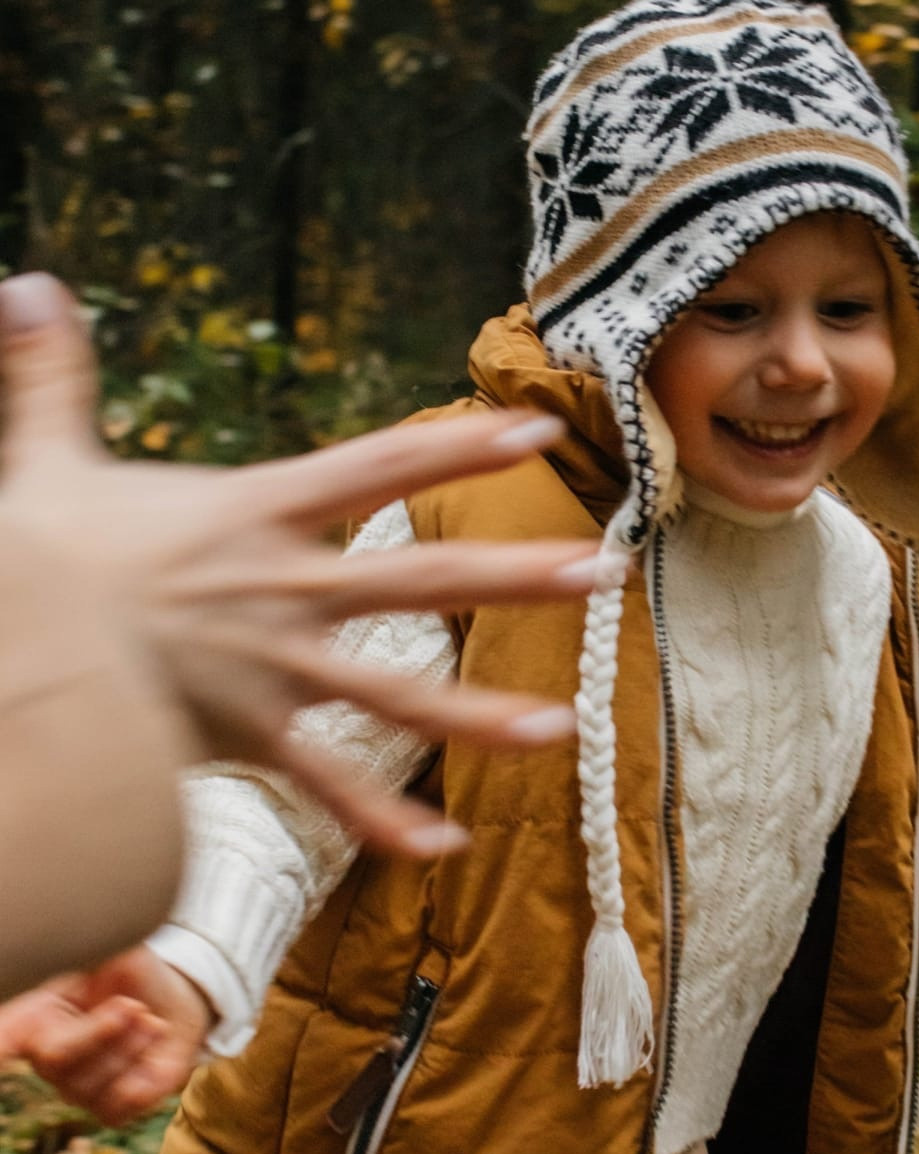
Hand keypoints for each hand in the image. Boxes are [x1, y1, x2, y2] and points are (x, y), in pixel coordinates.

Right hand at [0, 273, 596, 855]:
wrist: (7, 668)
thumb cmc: (32, 566)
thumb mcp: (44, 462)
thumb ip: (54, 378)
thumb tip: (26, 284)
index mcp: (254, 514)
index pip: (379, 468)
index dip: (458, 447)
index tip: (534, 434)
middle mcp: (286, 591)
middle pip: (424, 578)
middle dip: (517, 575)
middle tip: (603, 571)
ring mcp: (277, 673)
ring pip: (399, 697)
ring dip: (484, 715)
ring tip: (563, 726)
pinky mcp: (251, 742)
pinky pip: (331, 788)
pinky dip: (384, 823)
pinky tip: (446, 848)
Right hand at [0, 948, 209, 1126]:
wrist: (174, 998)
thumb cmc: (132, 971)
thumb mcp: (112, 949)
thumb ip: (87, 950)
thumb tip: (75, 936)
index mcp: (34, 1014)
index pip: (3, 1035)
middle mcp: (45, 1055)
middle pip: (56, 1058)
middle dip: (101, 1030)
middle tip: (133, 1006)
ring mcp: (73, 1086)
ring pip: (90, 1086)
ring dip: (132, 1047)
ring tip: (150, 1019)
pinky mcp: (108, 1107)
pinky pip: (116, 1109)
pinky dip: (145, 1079)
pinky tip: (155, 1047)